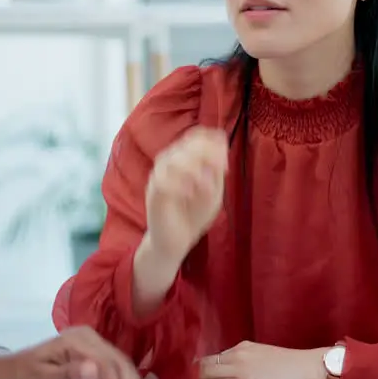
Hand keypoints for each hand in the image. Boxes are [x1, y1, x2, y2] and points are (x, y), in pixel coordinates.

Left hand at [0, 326, 151, 378]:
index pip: (106, 363)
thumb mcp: (42, 377)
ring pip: (122, 366)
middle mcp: (89, 337)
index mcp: (77, 339)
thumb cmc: (25, 375)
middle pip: (119, 363)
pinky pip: (116, 369)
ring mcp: (93, 345)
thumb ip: (69, 374)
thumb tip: (96, 370)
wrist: (12, 370)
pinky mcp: (95, 355)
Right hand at [144, 126, 228, 262]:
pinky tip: (190, 193)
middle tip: (220, 171)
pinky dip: (179, 184)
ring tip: (206, 185)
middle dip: (206, 154)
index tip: (225, 160)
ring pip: (171, 159)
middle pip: (184, 144)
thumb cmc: (194, 215)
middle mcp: (169, 164)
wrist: (176, 242)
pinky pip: (162, 181)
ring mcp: (158, 177)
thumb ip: (216, 172)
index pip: (195, 136)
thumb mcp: (213, 192)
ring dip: (193, 168)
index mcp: (184, 159)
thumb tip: (220, 152)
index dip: (212, 142)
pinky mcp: (153, 194)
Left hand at [195, 341, 326, 378]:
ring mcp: (239, 368)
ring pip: (205, 373)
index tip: (185, 374)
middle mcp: (237, 354)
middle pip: (203, 363)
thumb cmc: (293, 366)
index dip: (197, 366)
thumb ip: (248, 360)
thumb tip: (236, 371)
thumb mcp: (266, 356)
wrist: (309, 369)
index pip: (213, 356)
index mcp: (243, 347)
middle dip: (187, 373)